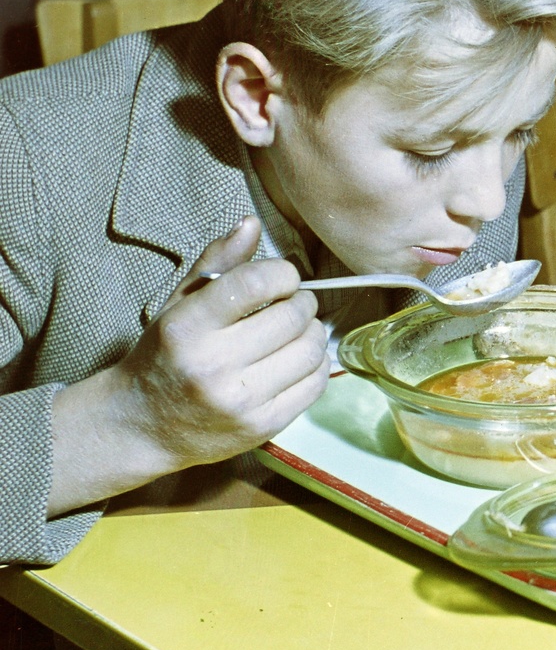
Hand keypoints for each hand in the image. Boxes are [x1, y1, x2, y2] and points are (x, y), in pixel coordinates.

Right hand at [47, 219, 330, 515]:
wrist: (142, 425)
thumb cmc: (165, 354)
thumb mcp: (179, 304)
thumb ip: (218, 264)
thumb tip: (252, 223)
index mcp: (187, 327)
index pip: (257, 283)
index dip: (283, 274)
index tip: (280, 278)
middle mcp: (213, 365)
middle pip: (293, 316)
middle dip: (301, 302)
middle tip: (291, 304)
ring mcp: (241, 400)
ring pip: (312, 349)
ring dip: (314, 331)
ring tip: (296, 330)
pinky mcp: (264, 426)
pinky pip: (316, 383)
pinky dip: (317, 364)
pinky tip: (298, 358)